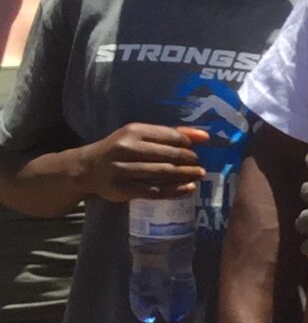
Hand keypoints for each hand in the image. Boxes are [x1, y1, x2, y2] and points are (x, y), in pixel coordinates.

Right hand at [79, 122, 205, 200]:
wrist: (88, 168)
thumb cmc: (120, 149)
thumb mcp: (139, 136)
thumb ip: (170, 134)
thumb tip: (205, 136)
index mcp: (134, 131)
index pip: (171, 136)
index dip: (188, 145)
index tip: (197, 151)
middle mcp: (127, 148)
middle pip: (169, 155)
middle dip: (190, 161)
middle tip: (201, 166)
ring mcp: (124, 169)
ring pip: (164, 173)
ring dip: (186, 174)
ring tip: (199, 175)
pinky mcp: (124, 188)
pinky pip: (156, 190)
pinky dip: (176, 190)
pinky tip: (189, 188)